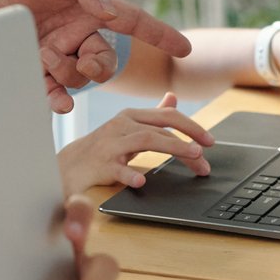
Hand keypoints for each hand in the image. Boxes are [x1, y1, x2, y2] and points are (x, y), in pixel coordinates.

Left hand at [0, 0, 191, 111]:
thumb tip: (110, 9)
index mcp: (87, 6)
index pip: (131, 20)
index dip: (159, 33)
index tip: (185, 47)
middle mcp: (76, 32)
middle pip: (107, 59)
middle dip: (102, 65)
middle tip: (85, 59)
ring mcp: (56, 51)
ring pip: (81, 78)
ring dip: (71, 75)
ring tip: (47, 58)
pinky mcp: (33, 68)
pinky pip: (54, 91)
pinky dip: (58, 99)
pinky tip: (58, 102)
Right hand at [57, 93, 215, 190]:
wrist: (69, 166)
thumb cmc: (103, 147)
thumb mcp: (128, 126)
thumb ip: (152, 115)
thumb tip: (173, 98)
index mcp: (131, 116)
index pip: (167, 116)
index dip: (192, 126)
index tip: (211, 141)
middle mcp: (121, 125)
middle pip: (160, 129)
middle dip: (187, 143)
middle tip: (206, 160)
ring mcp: (111, 144)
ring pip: (145, 140)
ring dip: (173, 148)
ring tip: (193, 158)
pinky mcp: (100, 164)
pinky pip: (117, 168)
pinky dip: (130, 174)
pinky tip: (142, 181)